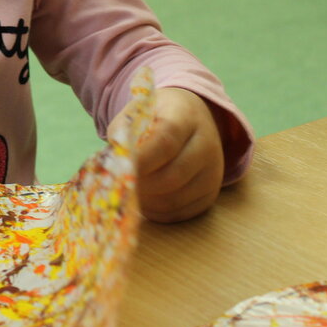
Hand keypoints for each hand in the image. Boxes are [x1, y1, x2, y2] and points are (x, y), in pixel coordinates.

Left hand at [124, 87, 224, 222]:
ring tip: (130, 190)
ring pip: (175, 199)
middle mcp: (206, 144)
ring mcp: (213, 171)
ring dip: (146, 201)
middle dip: (141, 185)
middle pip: (172, 176)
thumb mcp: (135, 113)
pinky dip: (157, 212)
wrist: (189, 117)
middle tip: (120, 184)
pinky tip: (144, 200)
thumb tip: (112, 165)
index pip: (165, 143)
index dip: (141, 161)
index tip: (119, 169)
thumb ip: (122, 135)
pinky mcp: (211, 194)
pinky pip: (181, 213)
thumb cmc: (155, 117)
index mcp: (185, 116)